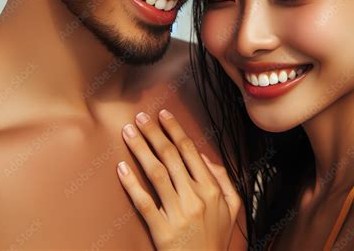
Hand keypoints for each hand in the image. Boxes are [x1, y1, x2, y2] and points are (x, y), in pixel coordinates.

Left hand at [116, 109, 240, 250]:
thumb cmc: (216, 238)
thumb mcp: (231, 207)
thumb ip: (222, 177)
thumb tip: (203, 155)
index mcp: (211, 188)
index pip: (189, 150)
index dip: (174, 130)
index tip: (163, 115)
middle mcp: (195, 197)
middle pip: (170, 156)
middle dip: (154, 133)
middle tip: (140, 118)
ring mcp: (178, 214)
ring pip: (156, 173)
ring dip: (140, 149)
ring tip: (128, 133)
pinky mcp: (162, 230)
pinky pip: (143, 202)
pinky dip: (131, 184)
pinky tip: (121, 168)